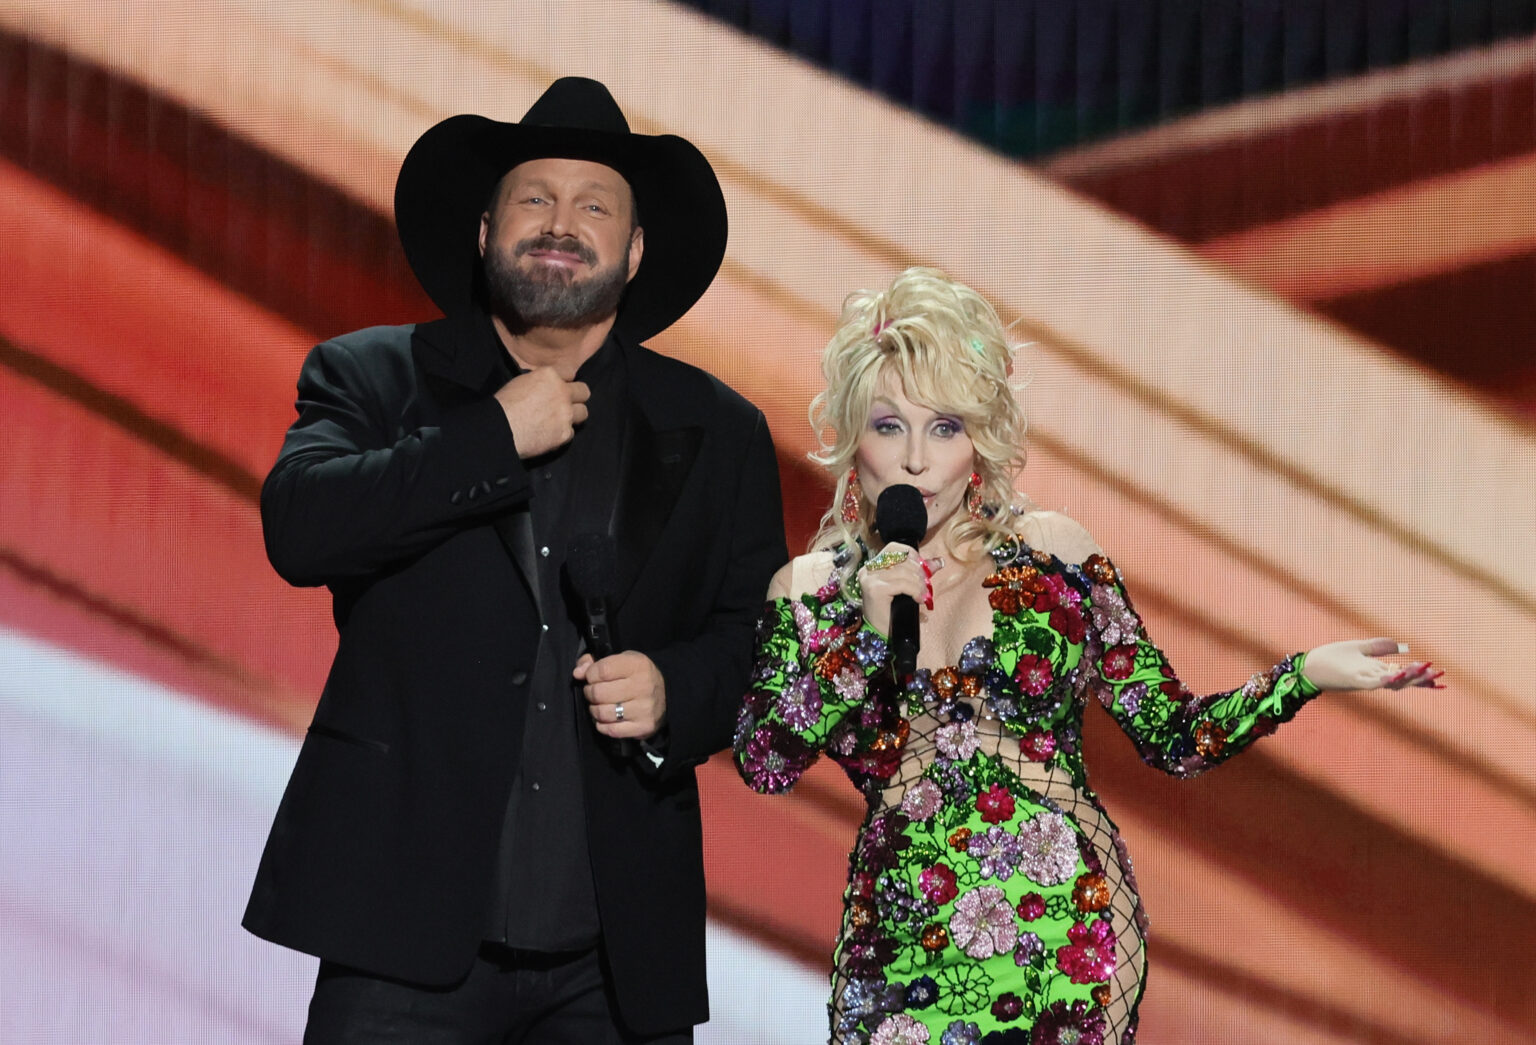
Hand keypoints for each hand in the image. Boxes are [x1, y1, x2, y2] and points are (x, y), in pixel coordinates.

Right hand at [494, 367, 589, 457]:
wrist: (501, 428)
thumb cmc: (504, 404)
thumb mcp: (521, 381)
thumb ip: (539, 381)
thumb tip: (544, 386)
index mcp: (550, 375)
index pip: (570, 372)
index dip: (565, 380)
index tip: (560, 386)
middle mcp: (562, 392)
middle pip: (584, 392)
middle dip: (576, 397)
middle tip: (565, 404)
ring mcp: (566, 413)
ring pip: (583, 413)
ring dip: (573, 416)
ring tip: (559, 421)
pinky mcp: (565, 433)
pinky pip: (570, 433)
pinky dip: (562, 434)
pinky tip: (550, 435)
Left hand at [574, 650, 665, 738]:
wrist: (667, 695)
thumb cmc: (637, 676)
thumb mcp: (621, 661)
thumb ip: (595, 662)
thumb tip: (578, 673)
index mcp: (637, 665)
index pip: (602, 670)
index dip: (590, 674)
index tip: (592, 677)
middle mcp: (642, 687)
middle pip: (598, 693)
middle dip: (590, 692)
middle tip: (594, 692)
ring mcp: (643, 709)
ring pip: (602, 713)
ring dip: (594, 710)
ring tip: (599, 705)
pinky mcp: (642, 727)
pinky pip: (610, 730)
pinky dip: (602, 725)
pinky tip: (606, 718)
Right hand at [858, 543, 942, 636]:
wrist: (882, 635)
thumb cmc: (891, 612)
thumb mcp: (905, 588)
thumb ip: (918, 573)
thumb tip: (938, 562)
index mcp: (872, 566)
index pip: (894, 548)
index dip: (912, 555)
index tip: (924, 568)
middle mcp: (868, 570)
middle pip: (901, 560)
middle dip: (919, 572)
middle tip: (927, 587)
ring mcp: (871, 579)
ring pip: (904, 572)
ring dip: (919, 584)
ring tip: (924, 595)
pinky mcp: (876, 590)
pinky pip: (903, 584)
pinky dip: (915, 590)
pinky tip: (919, 599)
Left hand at [1301, 638, 1443, 691]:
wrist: (1308, 667)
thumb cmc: (1330, 658)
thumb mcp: (1357, 648)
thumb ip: (1378, 647)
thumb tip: (1401, 644)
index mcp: (1375, 670)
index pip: (1403, 674)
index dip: (1420, 676)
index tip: (1440, 674)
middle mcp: (1373, 677)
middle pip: (1402, 680)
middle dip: (1420, 678)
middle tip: (1439, 674)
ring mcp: (1364, 680)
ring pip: (1391, 682)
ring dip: (1408, 677)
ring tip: (1424, 670)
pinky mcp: (1353, 680)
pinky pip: (1373, 683)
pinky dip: (1386, 679)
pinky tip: (1396, 673)